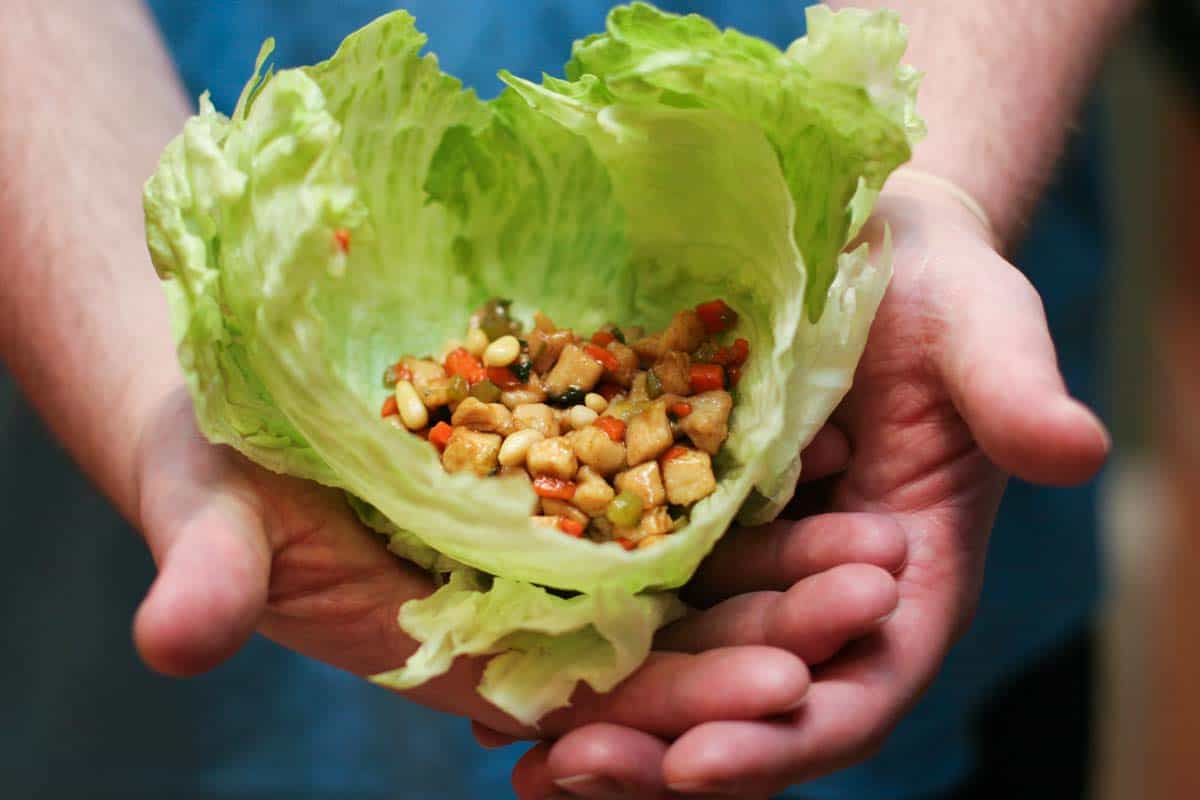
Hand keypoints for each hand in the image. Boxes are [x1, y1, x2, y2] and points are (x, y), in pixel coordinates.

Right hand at [131, 386, 906, 741]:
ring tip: (886, 539)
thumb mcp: (207, 497)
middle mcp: (526, 603)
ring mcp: (562, 538)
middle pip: (666, 641)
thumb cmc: (218, 452)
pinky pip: (674, 482)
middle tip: (877, 589)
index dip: (674, 706)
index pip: (583, 700)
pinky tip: (828, 456)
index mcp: (456, 642)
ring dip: (786, 564)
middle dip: (770, 632)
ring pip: (690, 570)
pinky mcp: (578, 468)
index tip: (777, 689)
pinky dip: (747, 478)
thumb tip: (176, 639)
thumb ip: (212, 565)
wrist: (245, 388)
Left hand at [510, 185, 1110, 798]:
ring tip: (507, 746)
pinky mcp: (681, 518)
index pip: (854, 685)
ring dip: (598, 711)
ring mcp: (743, 561)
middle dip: (659, 747)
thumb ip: (1016, 392)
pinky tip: (493, 658)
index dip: (785, 737)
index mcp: (904, 577)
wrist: (856, 244)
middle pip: (745, 698)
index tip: (697, 764)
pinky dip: (568, 628)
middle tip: (563, 774)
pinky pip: (622, 587)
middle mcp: (815, 590)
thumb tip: (1075, 450)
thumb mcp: (982, 326)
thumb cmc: (936, 287)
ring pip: (674, 660)